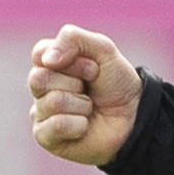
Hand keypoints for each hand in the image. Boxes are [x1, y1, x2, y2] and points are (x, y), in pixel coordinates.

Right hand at [27, 24, 144, 166]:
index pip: (40, 54)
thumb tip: (46, 59)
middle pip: (39, 78)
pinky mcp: (45, 136)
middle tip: (90, 88)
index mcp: (50, 63)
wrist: (134, 116)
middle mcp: (41, 87)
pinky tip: (85, 126)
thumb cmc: (116, 83)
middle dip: (75, 82)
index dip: (71, 59)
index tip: (93, 67)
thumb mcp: (103, 49)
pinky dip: (79, 124)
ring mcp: (40, 112)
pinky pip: (56, 125)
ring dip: (82, 104)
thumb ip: (73, 38)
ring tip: (90, 107)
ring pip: (53, 101)